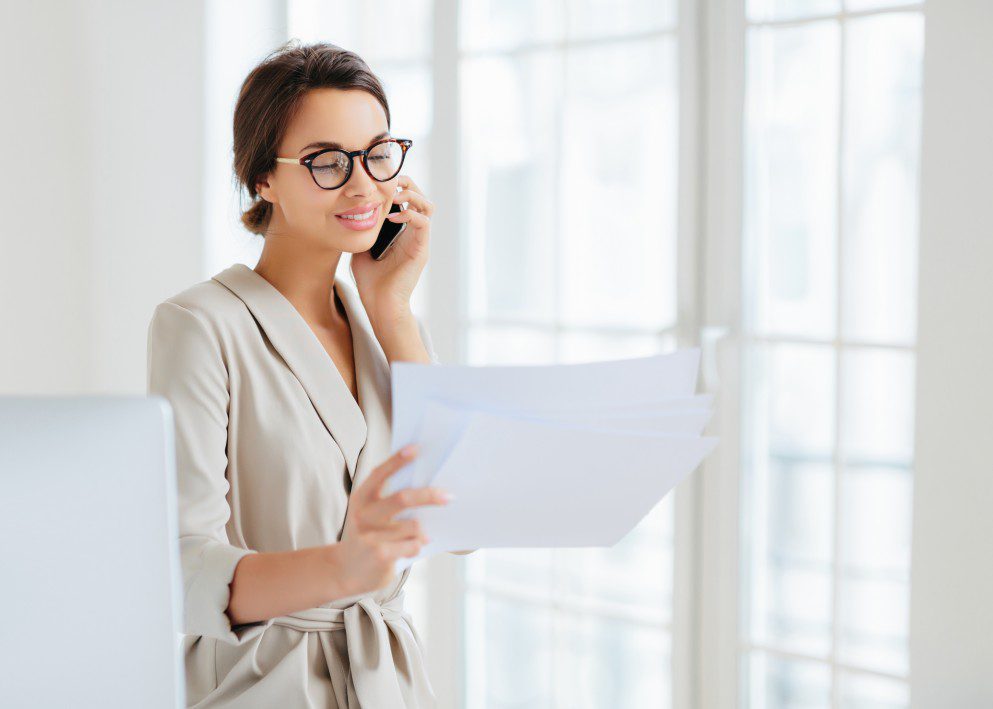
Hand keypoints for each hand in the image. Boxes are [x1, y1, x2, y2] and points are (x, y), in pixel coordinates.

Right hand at [337, 444, 451, 595]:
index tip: (416, 448)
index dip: (398, 460)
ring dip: (422, 530)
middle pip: (402, 498)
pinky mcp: (380, 554)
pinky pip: (413, 544)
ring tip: (418, 535)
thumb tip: (428, 484)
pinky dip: (418, 545)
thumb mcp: (372, 514)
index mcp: (362, 497)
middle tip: (448, 496)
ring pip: (413, 525)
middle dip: (429, 495)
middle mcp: (364, 513)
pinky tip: (410, 548)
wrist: (344, 571)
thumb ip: (391, 500)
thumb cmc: (369, 536)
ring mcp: (370, 535)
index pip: (380, 473)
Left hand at [350, 174, 433, 323]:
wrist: (380, 306)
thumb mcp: (361, 249)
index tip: (379, 182)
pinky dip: (409, 214)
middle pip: (421, 197)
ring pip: (427, 206)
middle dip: (407, 184)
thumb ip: (362, 231)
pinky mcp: (421, 249)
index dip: (398, 186)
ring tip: (394, 196)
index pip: (407, 200)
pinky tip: (392, 217)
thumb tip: (350, 214)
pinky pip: (424, 223)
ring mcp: (419, 241)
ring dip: (412, 195)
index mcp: (402, 233)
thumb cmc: (371, 283)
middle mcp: (413, 234)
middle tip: (390, 182)